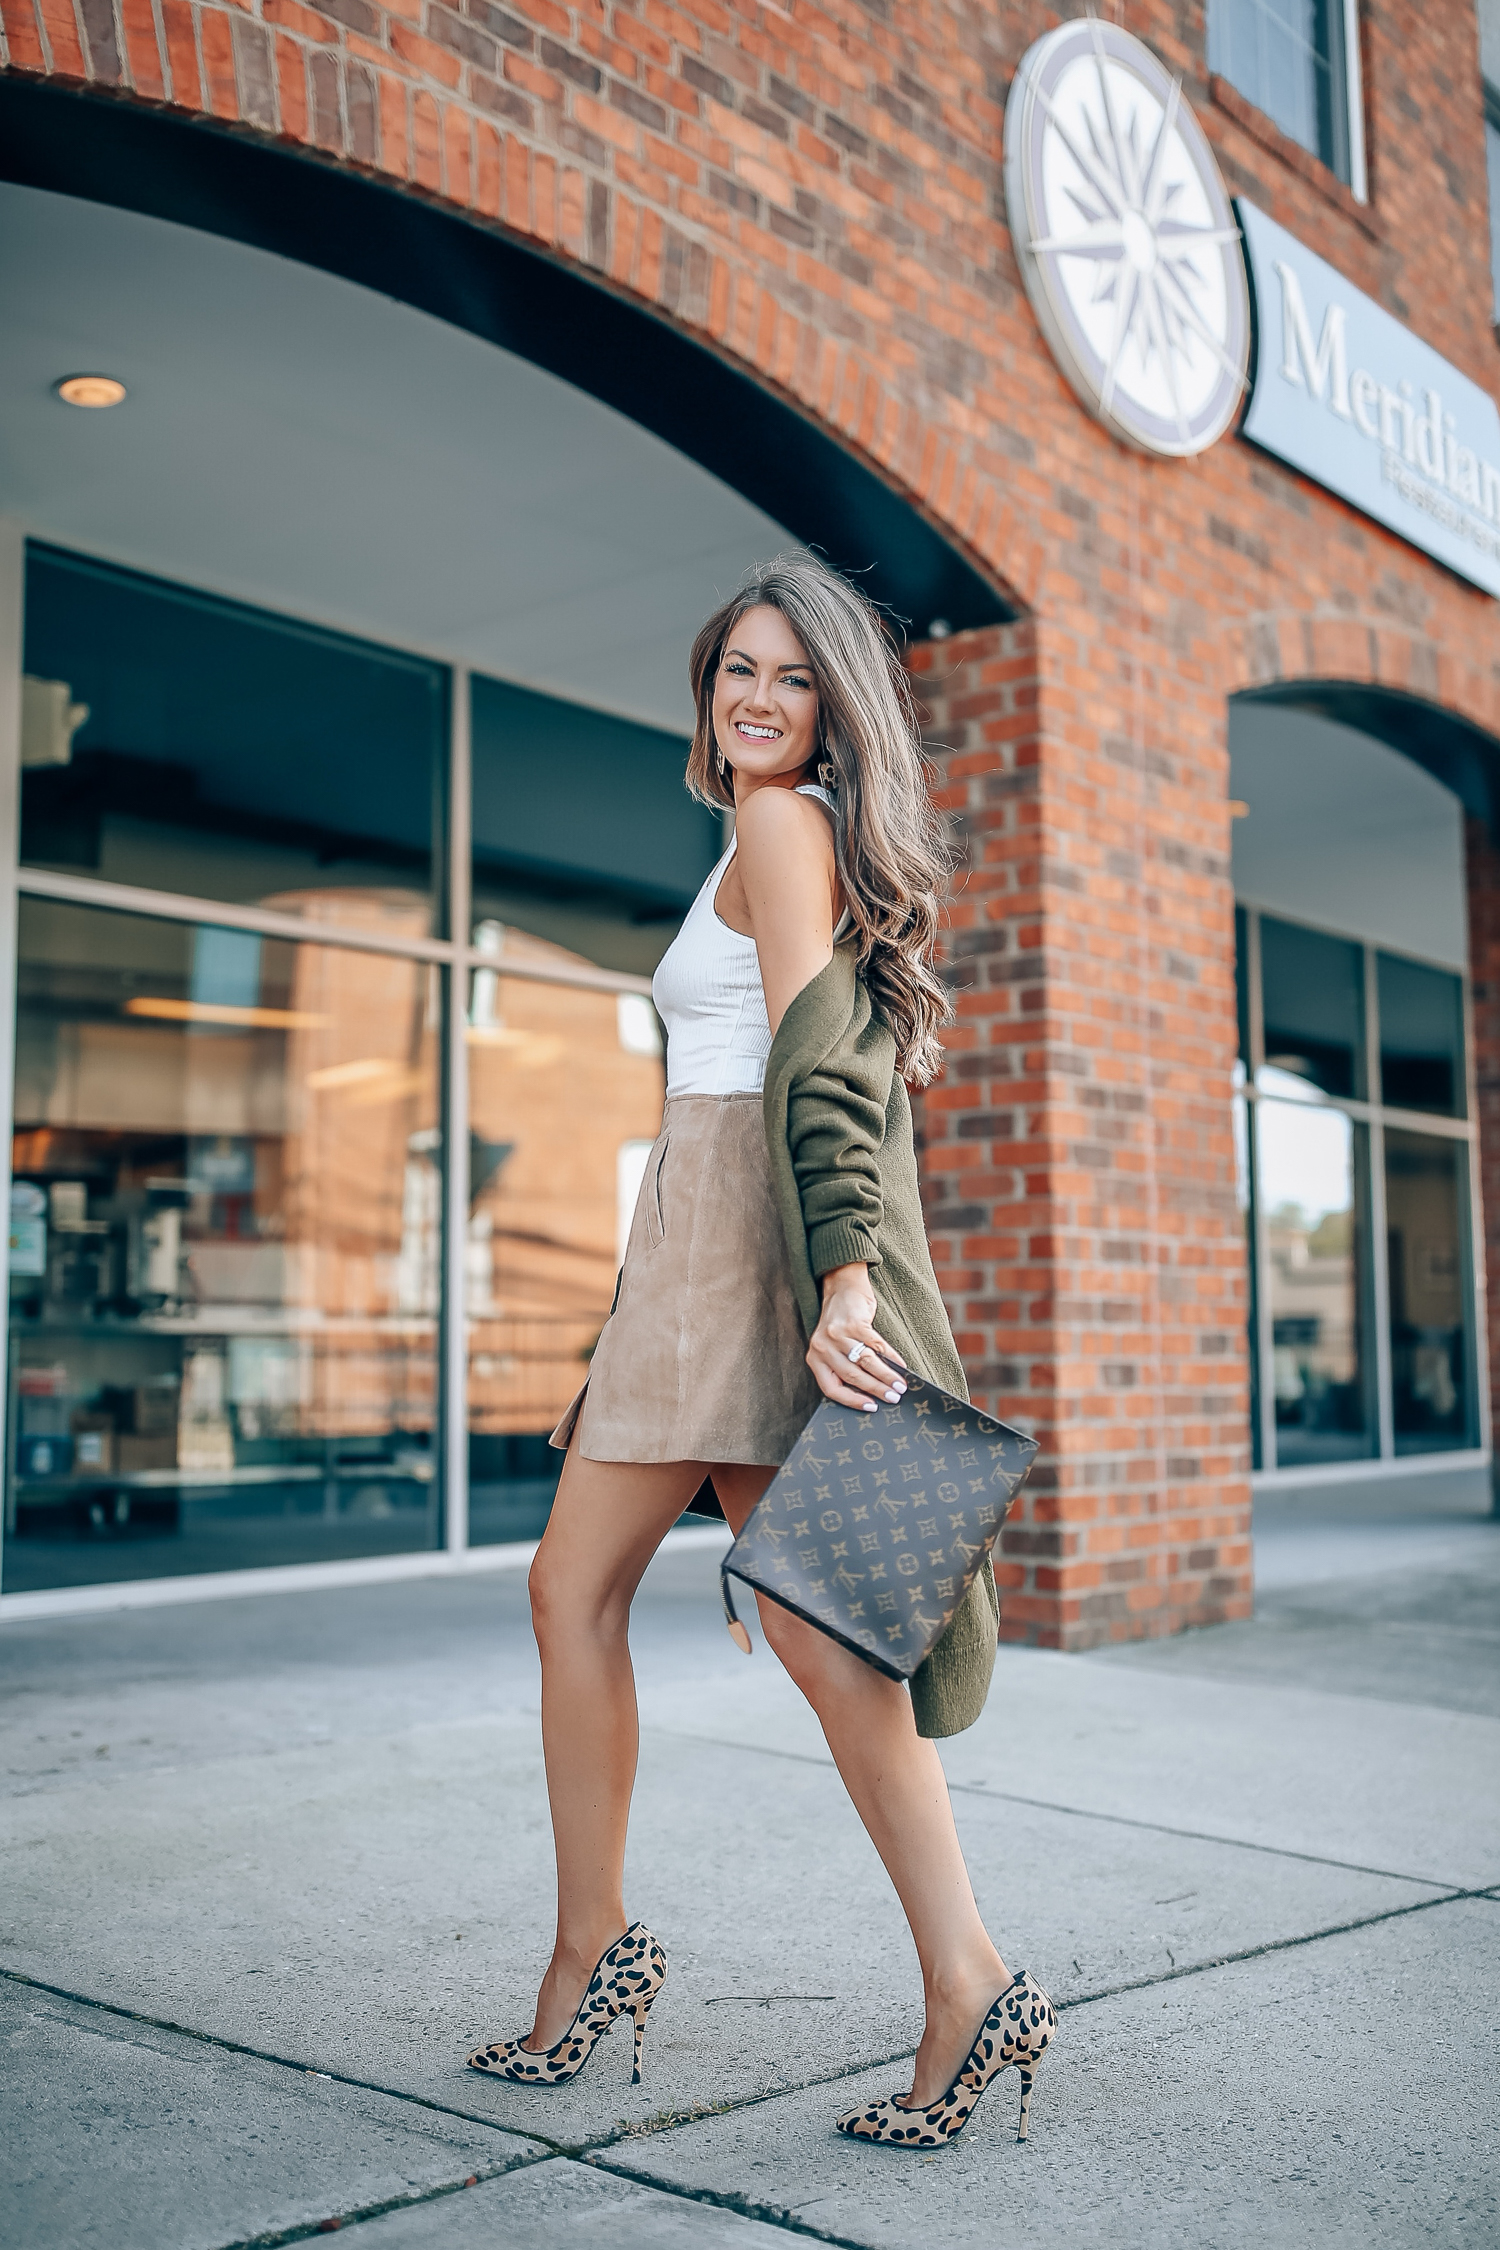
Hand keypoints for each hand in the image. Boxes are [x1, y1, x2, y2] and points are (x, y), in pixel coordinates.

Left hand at [807, 1263, 907, 1412]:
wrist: (842, 1287)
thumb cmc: (840, 1323)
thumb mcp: (834, 1348)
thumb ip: (844, 1367)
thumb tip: (872, 1392)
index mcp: (814, 1358)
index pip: (831, 1388)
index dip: (852, 1401)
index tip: (871, 1408)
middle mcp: (822, 1347)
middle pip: (851, 1376)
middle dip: (876, 1390)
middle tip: (894, 1398)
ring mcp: (838, 1334)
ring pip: (865, 1362)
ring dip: (886, 1376)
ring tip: (900, 1385)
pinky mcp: (855, 1323)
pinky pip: (876, 1345)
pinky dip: (891, 1357)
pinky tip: (901, 1365)